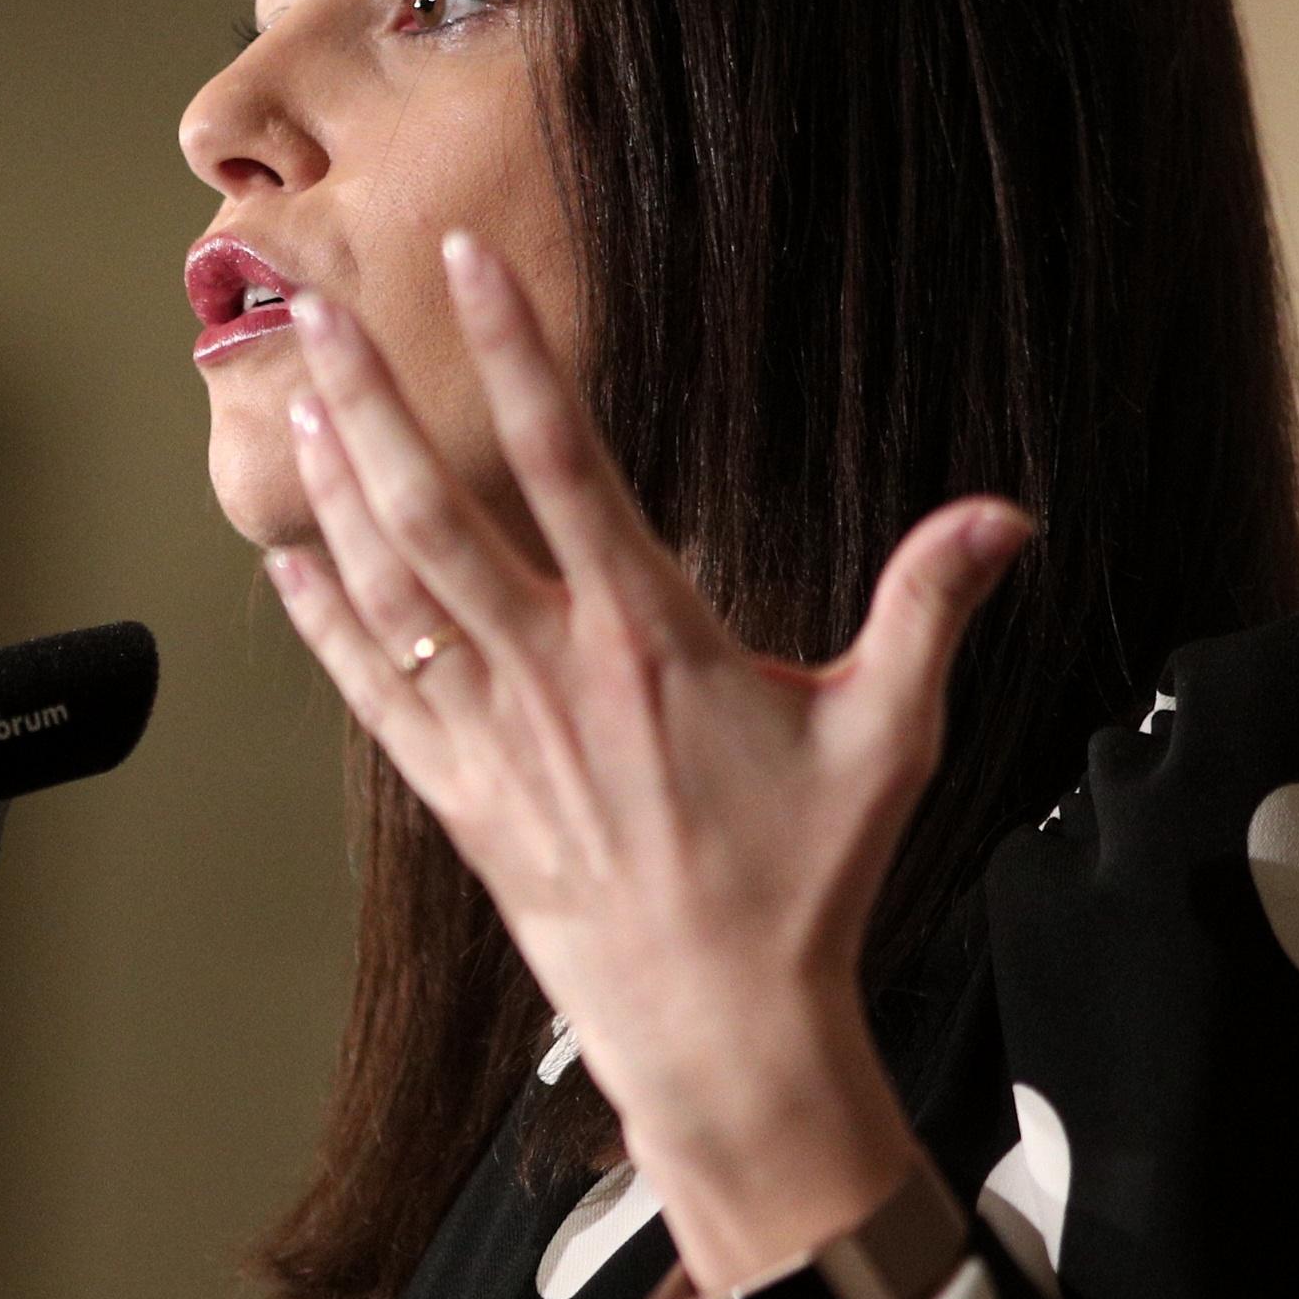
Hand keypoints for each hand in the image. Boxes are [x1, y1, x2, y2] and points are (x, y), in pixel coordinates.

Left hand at [264, 232, 1031, 1291]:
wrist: (718, 1031)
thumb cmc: (802, 885)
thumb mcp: (890, 739)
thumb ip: (928, 612)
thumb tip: (1006, 516)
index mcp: (648, 640)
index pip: (564, 462)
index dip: (515, 354)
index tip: (467, 266)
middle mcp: (550, 675)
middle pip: (433, 511)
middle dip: (369, 403)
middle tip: (314, 311)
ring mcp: (492, 737)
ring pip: (388, 589)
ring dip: (335, 490)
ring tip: (297, 399)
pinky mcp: (459, 798)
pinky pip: (372, 693)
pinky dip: (326, 622)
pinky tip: (291, 562)